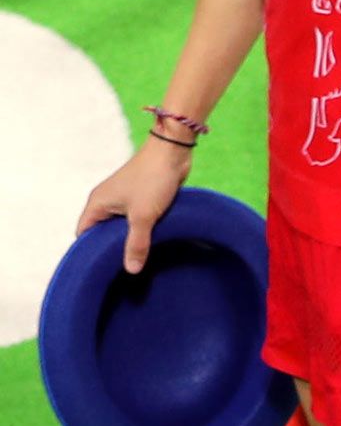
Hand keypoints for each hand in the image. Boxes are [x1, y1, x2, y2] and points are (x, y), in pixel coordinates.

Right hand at [77, 137, 194, 275]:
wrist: (172, 152)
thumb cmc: (153, 180)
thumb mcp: (143, 216)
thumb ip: (136, 244)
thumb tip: (130, 270)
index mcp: (97, 203)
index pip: (83, 233)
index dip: (88, 252)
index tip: (99, 272)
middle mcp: (105, 201)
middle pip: (101, 233)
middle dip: (110, 250)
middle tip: (121, 273)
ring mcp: (123, 200)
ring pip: (120, 228)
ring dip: (128, 242)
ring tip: (137, 263)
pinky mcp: (140, 199)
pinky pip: (135, 221)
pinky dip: (140, 233)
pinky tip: (150, 247)